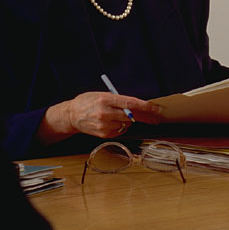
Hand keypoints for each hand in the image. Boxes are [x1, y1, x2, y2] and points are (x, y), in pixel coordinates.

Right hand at [37, 92, 161, 144]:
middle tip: (156, 117)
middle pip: (132, 116)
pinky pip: (120, 131)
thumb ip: (118, 100)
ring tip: (118, 116)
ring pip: (127, 124)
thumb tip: (137, 106)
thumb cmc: (88, 101)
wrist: (72, 115)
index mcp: (106, 99)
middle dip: (146, 117)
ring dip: (129, 121)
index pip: (130, 103)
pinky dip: (121, 127)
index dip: (145, 106)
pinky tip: (113, 122)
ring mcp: (105, 125)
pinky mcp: (104, 134)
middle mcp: (105, 113)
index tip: (156, 108)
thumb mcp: (102, 95)